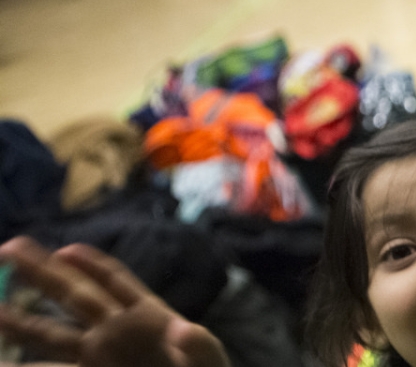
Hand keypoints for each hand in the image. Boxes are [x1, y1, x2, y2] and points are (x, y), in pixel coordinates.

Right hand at [0, 238, 228, 366]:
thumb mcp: (208, 364)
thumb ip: (199, 349)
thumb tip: (187, 331)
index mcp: (149, 318)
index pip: (117, 282)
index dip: (93, 265)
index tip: (66, 249)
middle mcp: (117, 334)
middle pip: (74, 296)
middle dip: (41, 274)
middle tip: (8, 247)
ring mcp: (100, 358)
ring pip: (52, 338)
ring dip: (20, 323)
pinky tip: (3, 363)